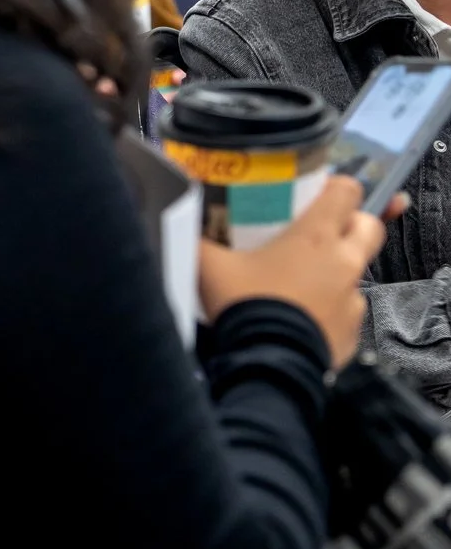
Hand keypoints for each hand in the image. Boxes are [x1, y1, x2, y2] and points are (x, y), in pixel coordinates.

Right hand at [198, 176, 392, 368]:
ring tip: (301, 281)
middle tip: (320, 231)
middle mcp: (343, 262)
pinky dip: (330, 308)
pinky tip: (303, 314)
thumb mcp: (208, 265)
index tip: (316, 194)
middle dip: (351, 224)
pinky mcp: (352, 330)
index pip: (347, 191)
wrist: (265, 361)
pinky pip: (347, 310)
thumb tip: (180, 219)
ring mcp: (352, 298)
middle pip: (369, 225)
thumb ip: (197, 238)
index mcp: (316, 236)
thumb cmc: (244, 305)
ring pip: (356, 271)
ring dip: (336, 270)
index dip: (334, 187)